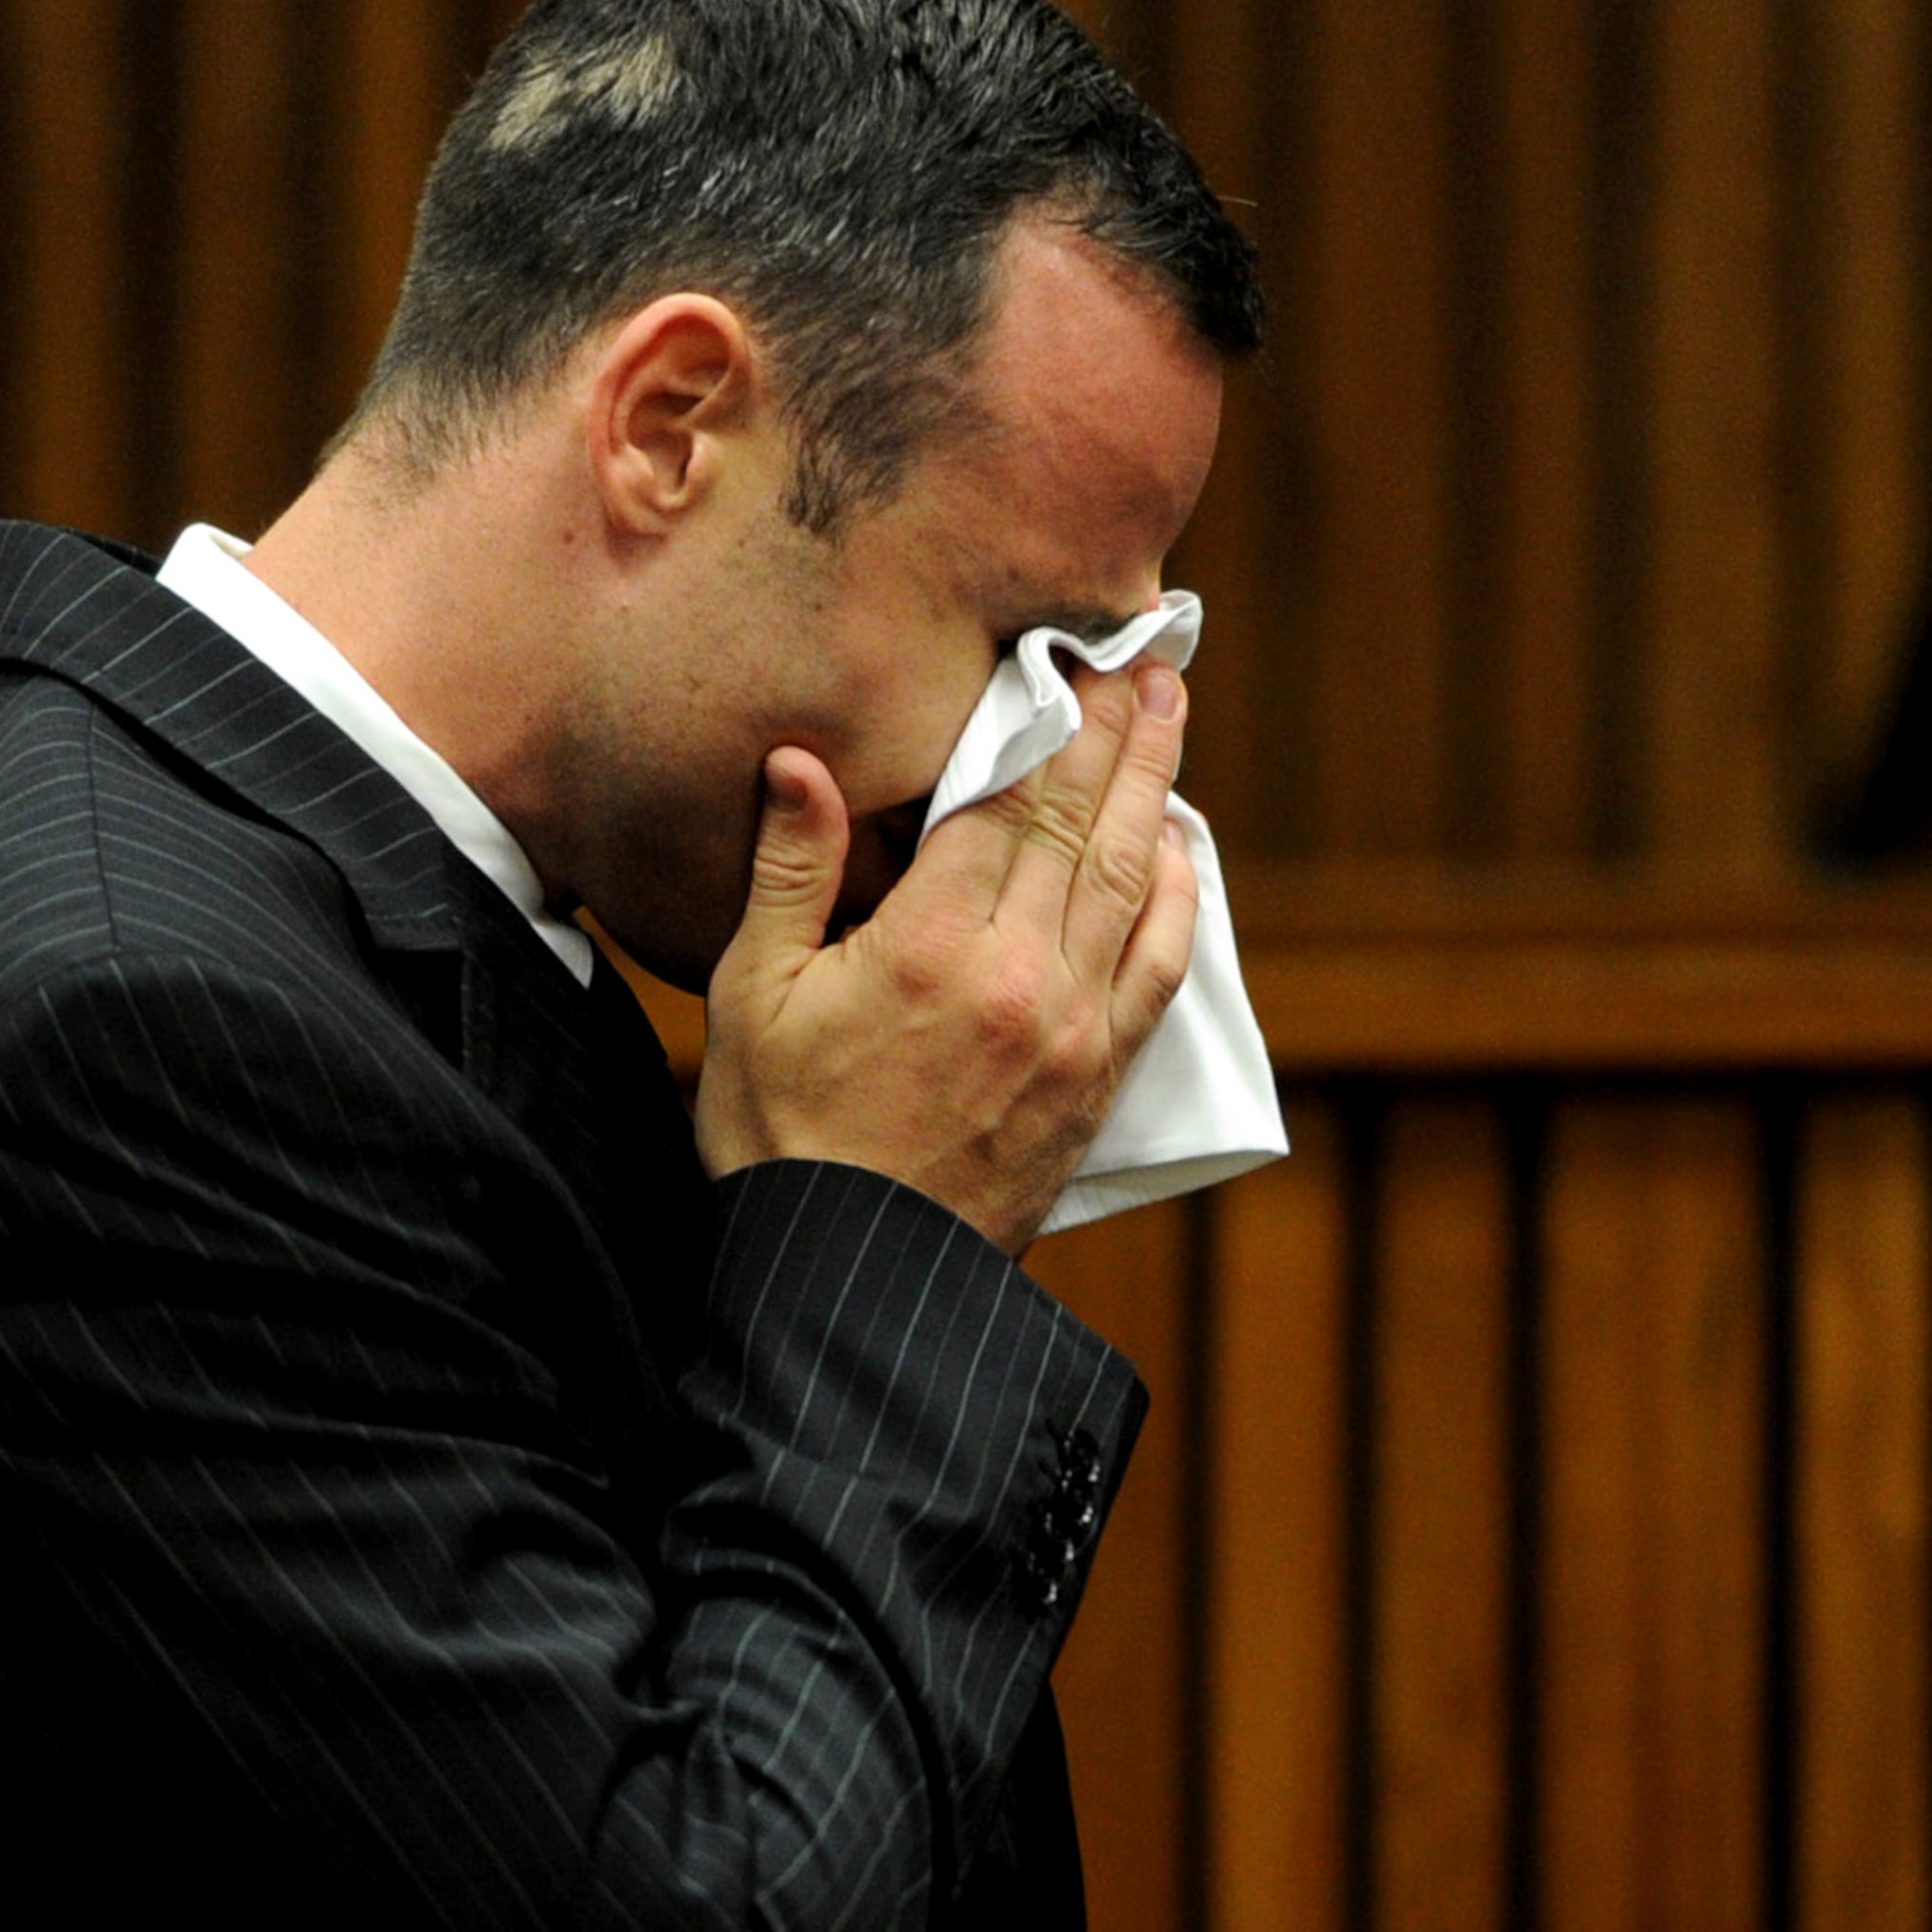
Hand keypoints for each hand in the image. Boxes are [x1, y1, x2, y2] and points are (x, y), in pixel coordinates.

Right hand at [694, 661, 1198, 1252]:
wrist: (852, 1285)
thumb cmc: (779, 1142)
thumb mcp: (749, 999)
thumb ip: (789, 872)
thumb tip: (802, 759)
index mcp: (931, 947)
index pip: (1006, 794)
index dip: (1038, 711)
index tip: (1060, 646)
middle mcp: (1020, 980)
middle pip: (1082, 821)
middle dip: (1113, 728)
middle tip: (1140, 653)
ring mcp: (1071, 1032)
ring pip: (1133, 881)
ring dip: (1156, 788)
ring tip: (1170, 714)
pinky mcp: (1095, 1080)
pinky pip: (1158, 968)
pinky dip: (1178, 899)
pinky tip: (1182, 850)